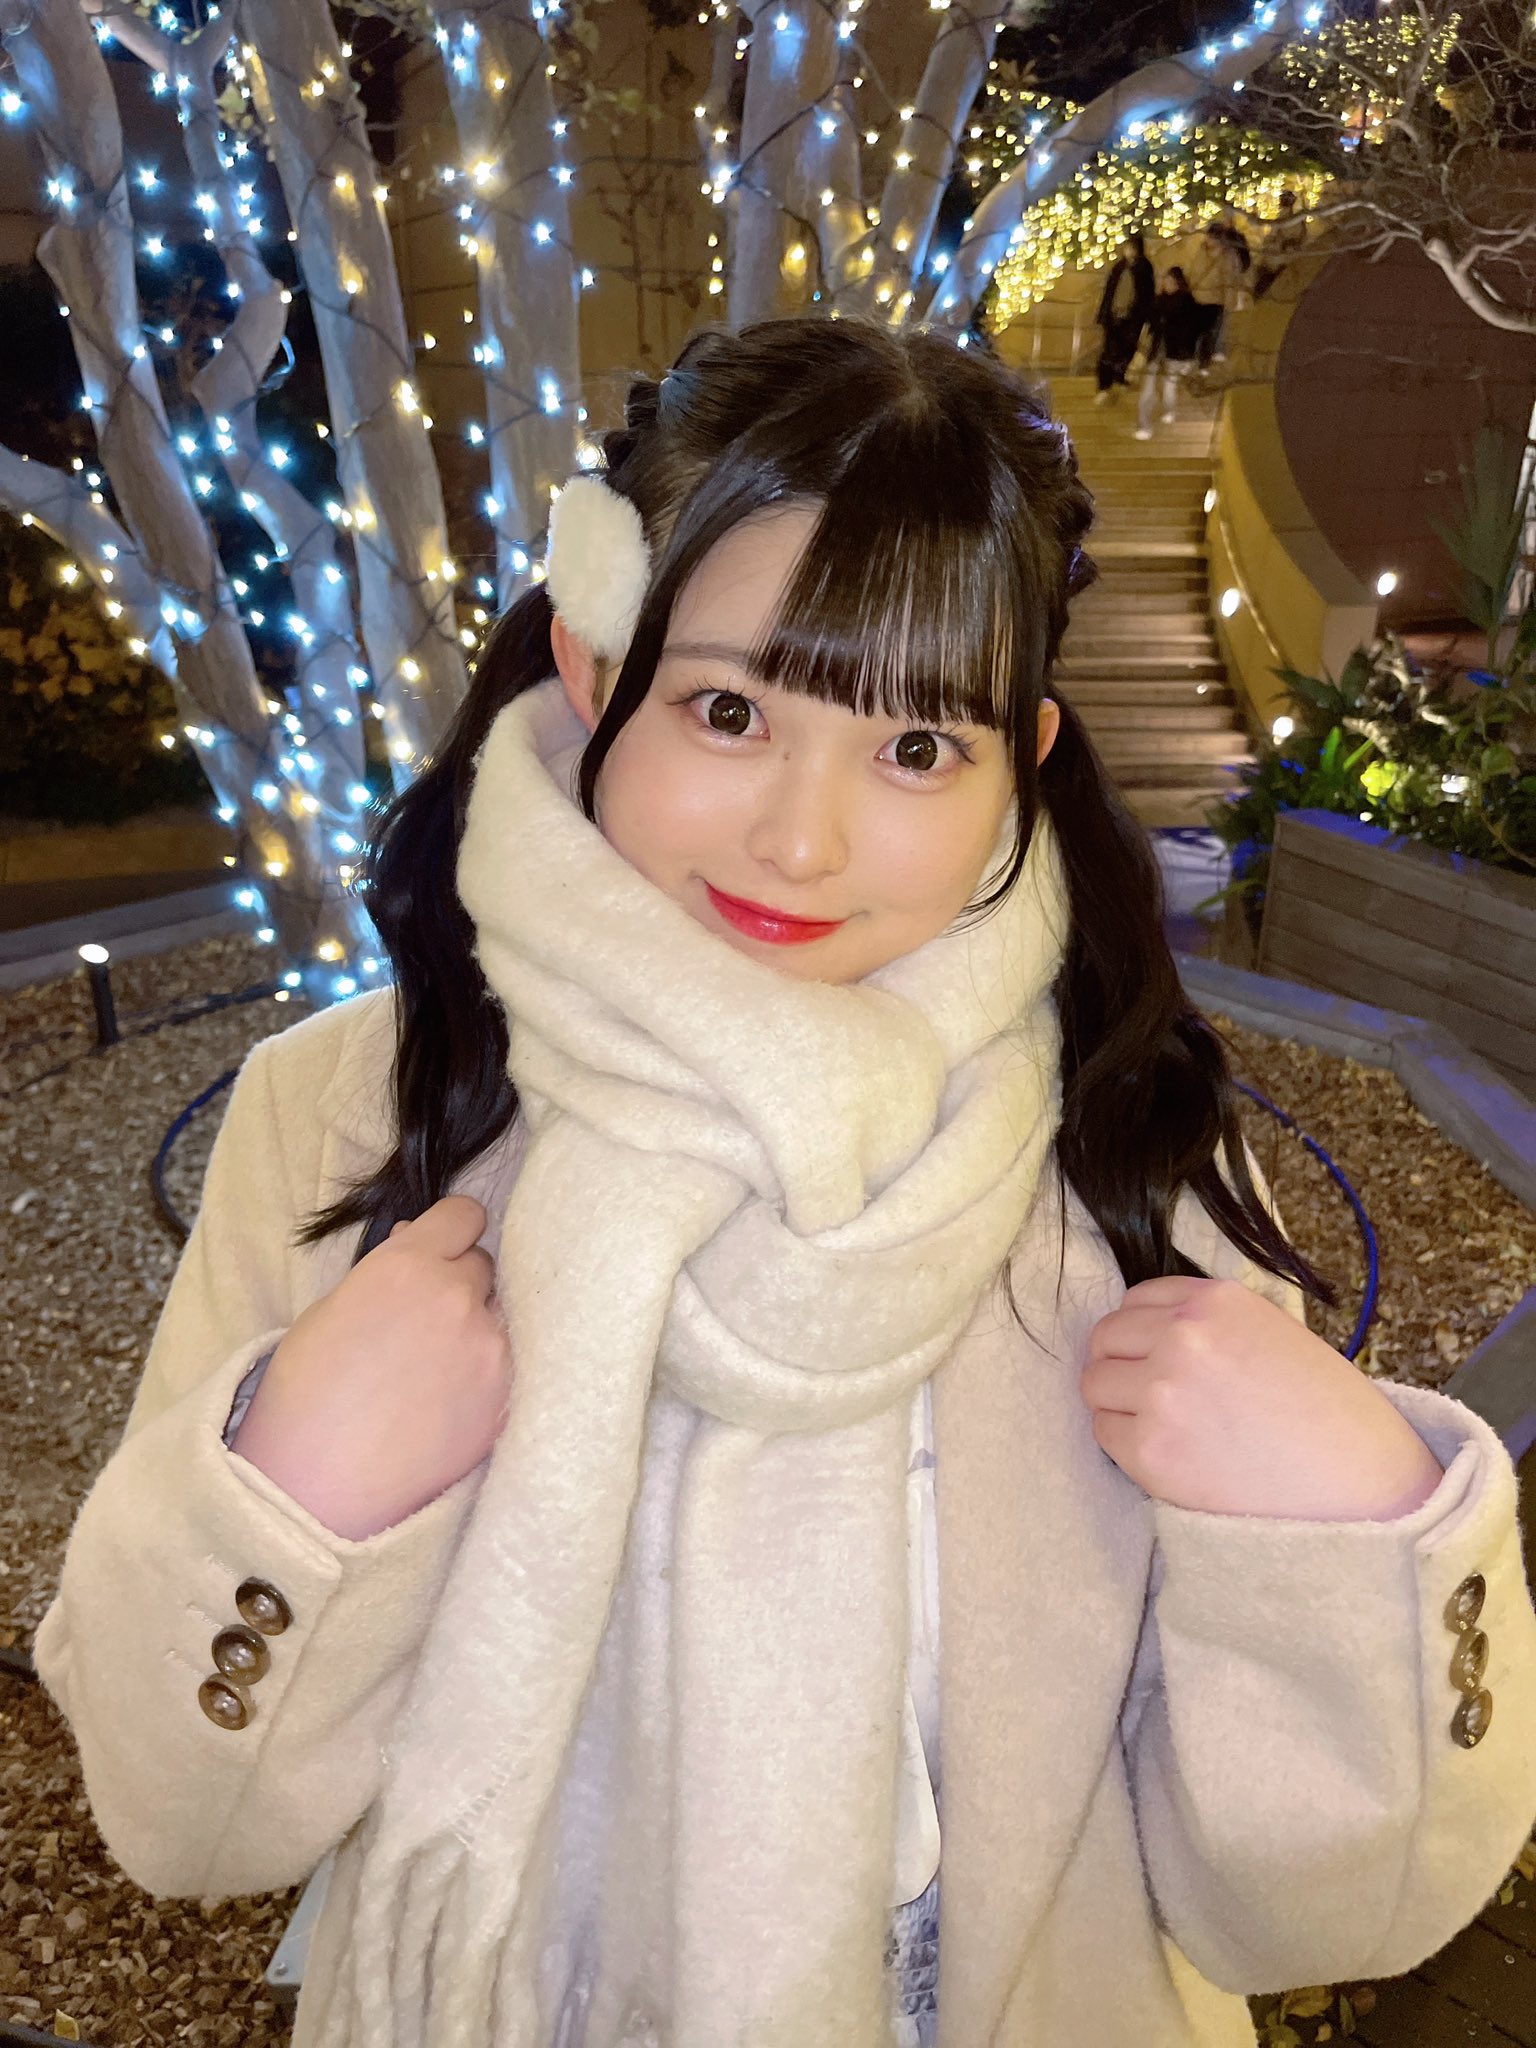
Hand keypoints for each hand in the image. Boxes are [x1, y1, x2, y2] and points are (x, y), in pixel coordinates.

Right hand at [231, 1195, 513, 1539]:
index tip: (446, 1249)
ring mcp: (488, 1347)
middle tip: (425, 1325)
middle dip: (460, 1285)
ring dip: (475, 1332)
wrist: (316, 1488)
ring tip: (432, 1374)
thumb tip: (419, 1240)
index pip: (464, 1215)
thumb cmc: (305, 1398)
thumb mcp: (330, 1309)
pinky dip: (484, 1376)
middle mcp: (457, 1295)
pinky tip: (446, 1403)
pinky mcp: (504, 1396)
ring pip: (498, 1318)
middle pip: (483, 1266)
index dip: (453, 1232)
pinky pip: (506, 1366)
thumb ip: (388, 1270)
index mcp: (407, 1263)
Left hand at [1080, 1276, 1443, 1522]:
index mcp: (1217, 1300)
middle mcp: (1183, 1336)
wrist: (1364, 1488)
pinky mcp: (1150, 1449)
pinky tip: (1171, 1455)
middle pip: (1105, 1338)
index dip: (1142, 1331)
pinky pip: (1105, 1433)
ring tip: (1165, 1428)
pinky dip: (1126, 1445)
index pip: (1136, 1299)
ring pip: (1095, 1384)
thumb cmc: (1330, 1417)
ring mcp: (1161, 1391)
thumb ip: (1213, 1325)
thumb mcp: (1276, 1336)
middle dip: (1121, 1365)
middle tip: (1151, 1397)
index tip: (1153, 1355)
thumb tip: (1154, 1330)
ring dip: (1118, 1404)